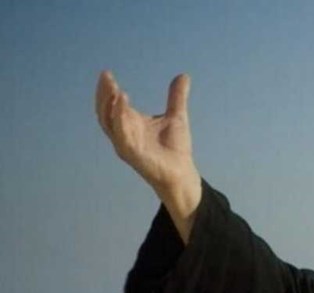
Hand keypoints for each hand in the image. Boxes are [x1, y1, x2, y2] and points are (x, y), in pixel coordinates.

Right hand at [95, 71, 201, 226]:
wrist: (183, 172)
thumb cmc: (175, 148)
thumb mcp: (177, 116)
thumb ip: (177, 97)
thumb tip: (183, 76)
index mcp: (130, 124)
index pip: (113, 104)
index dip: (108, 90)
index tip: (107, 74)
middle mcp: (124, 133)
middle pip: (105, 112)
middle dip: (104, 94)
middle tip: (105, 77)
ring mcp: (126, 145)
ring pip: (110, 123)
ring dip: (109, 106)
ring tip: (114, 89)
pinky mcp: (133, 154)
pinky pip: (122, 137)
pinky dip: (120, 121)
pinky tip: (124, 106)